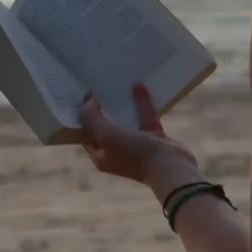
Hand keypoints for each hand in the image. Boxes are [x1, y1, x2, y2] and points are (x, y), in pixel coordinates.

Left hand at [79, 82, 202, 199]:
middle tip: (96, 86)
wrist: (171, 167)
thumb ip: (91, 117)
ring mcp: (137, 145)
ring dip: (122, 104)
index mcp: (101, 155)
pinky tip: (139, 86)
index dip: (82, 116)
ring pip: (126, 120)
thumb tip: (88, 100)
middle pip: (105, 126)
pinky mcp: (155, 138)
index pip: (86, 134)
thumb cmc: (133, 153)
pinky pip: (145, 117)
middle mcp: (117, 151)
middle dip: (101, 108)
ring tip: (115, 84)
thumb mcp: (105, 135)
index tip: (80, 95)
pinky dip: (142, 103)